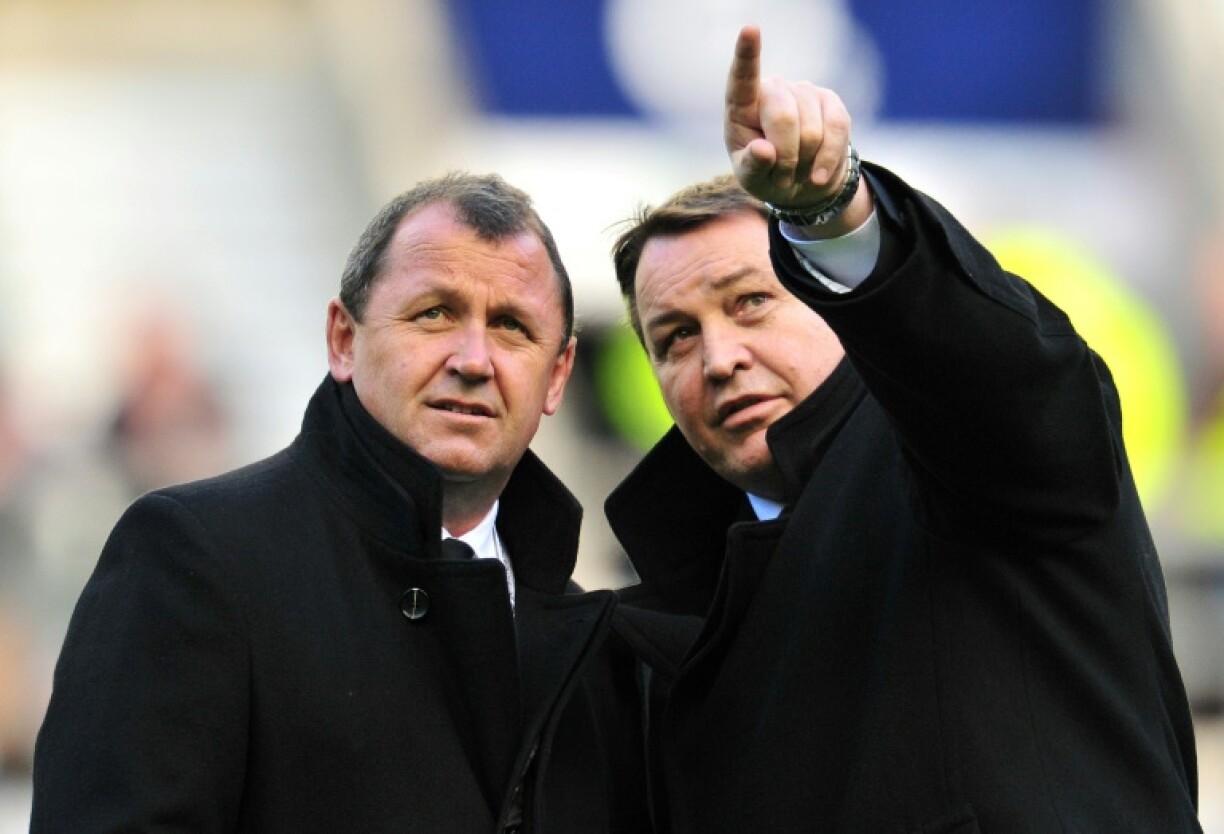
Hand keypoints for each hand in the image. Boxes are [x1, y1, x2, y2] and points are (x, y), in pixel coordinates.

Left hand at [724, 26, 852, 210]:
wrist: (802, 184)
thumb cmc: (767, 176)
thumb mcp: (752, 179)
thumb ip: (752, 166)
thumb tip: (764, 150)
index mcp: (742, 107)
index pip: (742, 79)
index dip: (747, 55)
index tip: (750, 30)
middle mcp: (773, 90)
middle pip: (784, 118)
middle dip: (786, 157)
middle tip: (782, 176)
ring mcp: (804, 92)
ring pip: (812, 131)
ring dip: (805, 163)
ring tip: (797, 172)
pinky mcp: (831, 103)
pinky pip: (837, 129)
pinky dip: (828, 159)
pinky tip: (818, 175)